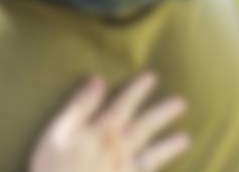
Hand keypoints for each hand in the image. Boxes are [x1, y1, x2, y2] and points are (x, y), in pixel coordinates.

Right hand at [30, 74, 189, 171]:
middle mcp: (120, 149)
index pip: (124, 105)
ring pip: (153, 154)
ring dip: (169, 146)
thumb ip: (79, 106)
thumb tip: (97, 80)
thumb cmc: (53, 167)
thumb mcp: (59, 131)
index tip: (152, 77)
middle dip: (162, 114)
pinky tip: (164, 171)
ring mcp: (126, 171)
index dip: (138, 90)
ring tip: (185, 139)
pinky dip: (158, 171)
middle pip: (145, 127)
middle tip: (181, 103)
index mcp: (103, 131)